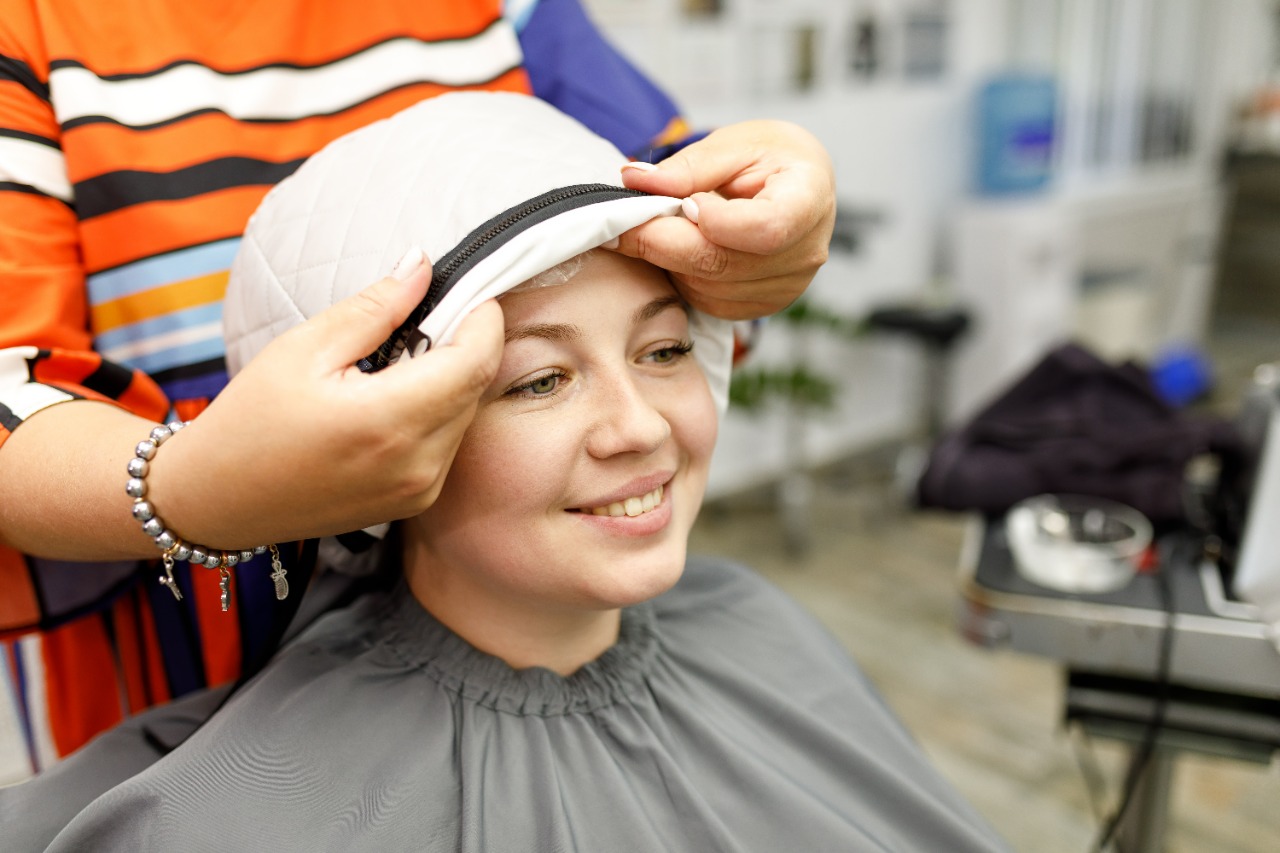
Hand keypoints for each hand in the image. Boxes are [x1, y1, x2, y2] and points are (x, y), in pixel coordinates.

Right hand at [149, 256, 504, 546]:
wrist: (219, 501)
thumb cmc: (251, 421)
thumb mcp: (304, 348)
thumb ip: (375, 307)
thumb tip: (422, 266)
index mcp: (389, 423)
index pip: (476, 360)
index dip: (483, 317)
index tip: (468, 288)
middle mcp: (417, 463)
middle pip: (476, 385)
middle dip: (466, 341)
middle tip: (428, 312)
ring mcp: (421, 489)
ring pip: (468, 412)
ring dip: (452, 376)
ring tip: (400, 357)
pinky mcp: (418, 501)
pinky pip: (451, 441)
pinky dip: (438, 409)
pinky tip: (395, 396)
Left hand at [613, 120, 834, 319]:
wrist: (798, 185)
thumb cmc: (770, 157)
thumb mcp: (736, 143)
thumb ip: (688, 165)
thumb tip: (635, 181)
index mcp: (808, 200)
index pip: (765, 228)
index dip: (716, 222)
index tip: (685, 203)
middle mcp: (805, 253)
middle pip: (723, 263)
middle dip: (663, 242)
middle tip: (621, 221)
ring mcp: (787, 287)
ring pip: (707, 286)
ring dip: (669, 259)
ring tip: (658, 226)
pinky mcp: (764, 306)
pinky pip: (709, 301)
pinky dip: (683, 276)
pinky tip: (680, 249)